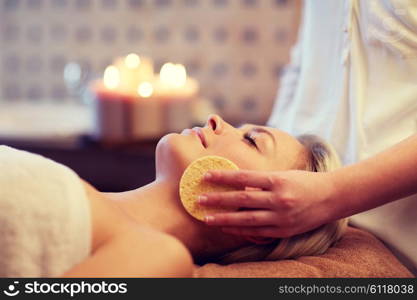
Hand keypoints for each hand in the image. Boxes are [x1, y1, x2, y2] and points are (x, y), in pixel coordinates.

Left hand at [198, 169, 339, 237]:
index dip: (223, 177)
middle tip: (200, 199)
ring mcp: (281, 217)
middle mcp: (278, 199)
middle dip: (218, 200)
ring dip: (224, 219)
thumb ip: (261, 181)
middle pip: (241, 199)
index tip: (206, 176)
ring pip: (247, 219)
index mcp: (277, 180)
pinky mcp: (284, 230)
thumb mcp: (283, 175)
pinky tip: (228, 229)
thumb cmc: (304, 181)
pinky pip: (258, 232)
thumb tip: (237, 186)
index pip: (243, 177)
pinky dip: (241, 231)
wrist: (331, 197)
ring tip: (207, 219)